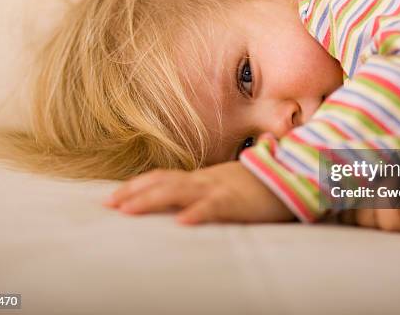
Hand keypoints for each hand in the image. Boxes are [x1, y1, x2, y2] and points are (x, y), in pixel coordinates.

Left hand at [103, 161, 294, 224]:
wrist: (291, 177)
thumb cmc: (259, 186)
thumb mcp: (227, 186)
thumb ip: (206, 191)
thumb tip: (182, 203)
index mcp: (202, 178)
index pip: (163, 177)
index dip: (137, 185)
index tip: (114, 197)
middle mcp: (205, 180)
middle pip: (163, 182)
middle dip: (133, 193)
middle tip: (108, 205)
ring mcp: (220, 189)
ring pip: (180, 191)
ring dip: (151, 200)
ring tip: (128, 211)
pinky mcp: (237, 201)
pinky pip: (215, 206)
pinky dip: (197, 213)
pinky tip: (181, 222)